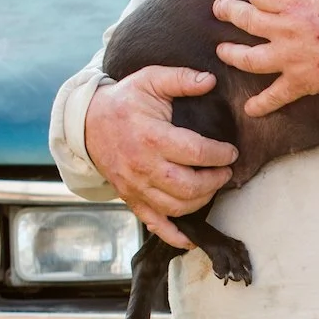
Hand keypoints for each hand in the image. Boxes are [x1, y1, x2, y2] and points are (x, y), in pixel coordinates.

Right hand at [82, 66, 236, 247]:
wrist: (88, 123)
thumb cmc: (124, 101)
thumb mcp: (150, 79)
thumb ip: (180, 78)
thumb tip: (210, 81)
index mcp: (152, 137)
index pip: (196, 152)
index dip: (220, 155)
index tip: (231, 152)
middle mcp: (144, 166)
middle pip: (188, 186)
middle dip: (214, 182)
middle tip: (226, 173)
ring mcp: (136, 186)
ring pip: (175, 207)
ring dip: (201, 202)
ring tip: (212, 187)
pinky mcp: (131, 199)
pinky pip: (154, 224)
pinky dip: (174, 236)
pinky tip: (190, 240)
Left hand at [212, 0, 318, 116]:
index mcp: (296, 1)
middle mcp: (286, 30)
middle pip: (246, 20)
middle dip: (229, 12)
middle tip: (219, 9)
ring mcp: (290, 58)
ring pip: (249, 58)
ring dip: (232, 54)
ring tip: (222, 50)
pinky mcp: (300, 82)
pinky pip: (275, 96)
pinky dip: (261, 104)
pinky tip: (249, 108)